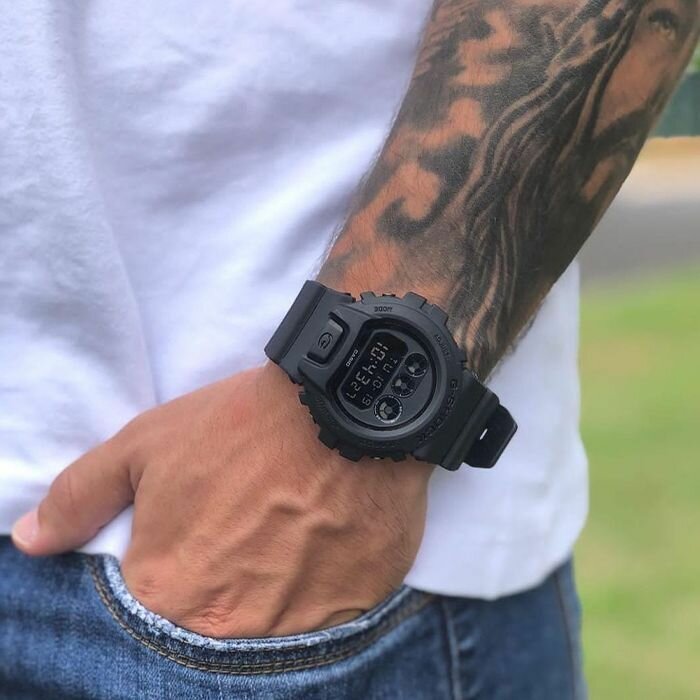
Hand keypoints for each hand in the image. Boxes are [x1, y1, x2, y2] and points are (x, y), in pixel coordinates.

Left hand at [11, 364, 431, 636]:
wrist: (343, 407)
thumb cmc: (239, 426)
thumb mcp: (145, 446)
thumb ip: (80, 498)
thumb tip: (30, 541)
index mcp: (170, 595)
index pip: (150, 619)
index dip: (173, 577)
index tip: (195, 545)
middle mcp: (233, 629)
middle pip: (214, 629)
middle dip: (221, 588)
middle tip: (245, 535)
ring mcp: (300, 628)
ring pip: (272, 628)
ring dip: (272, 591)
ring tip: (286, 535)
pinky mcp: (356, 610)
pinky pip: (327, 617)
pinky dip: (320, 587)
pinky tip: (322, 543)